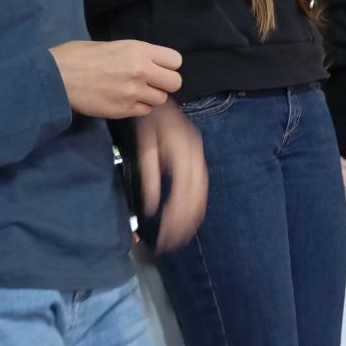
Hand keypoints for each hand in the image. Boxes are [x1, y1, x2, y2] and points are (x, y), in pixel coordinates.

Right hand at [50, 40, 181, 118]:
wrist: (56, 78)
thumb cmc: (77, 56)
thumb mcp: (111, 45)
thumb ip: (134, 54)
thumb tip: (148, 62)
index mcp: (138, 50)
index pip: (175, 60)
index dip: (167, 65)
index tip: (157, 68)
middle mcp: (141, 70)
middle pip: (175, 82)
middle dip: (164, 83)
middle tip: (149, 83)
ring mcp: (133, 92)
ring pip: (160, 99)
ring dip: (151, 97)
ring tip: (134, 93)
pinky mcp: (123, 111)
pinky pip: (144, 112)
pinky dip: (138, 108)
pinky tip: (124, 101)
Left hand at [137, 103, 207, 250]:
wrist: (160, 102)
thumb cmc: (148, 122)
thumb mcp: (144, 146)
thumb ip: (149, 176)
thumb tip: (151, 207)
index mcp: (182, 152)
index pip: (184, 191)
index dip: (176, 215)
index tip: (165, 234)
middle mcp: (195, 156)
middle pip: (195, 196)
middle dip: (184, 222)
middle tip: (170, 243)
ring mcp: (198, 157)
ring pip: (200, 193)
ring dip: (191, 217)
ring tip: (179, 238)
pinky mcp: (197, 160)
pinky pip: (201, 187)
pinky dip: (195, 206)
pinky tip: (188, 220)